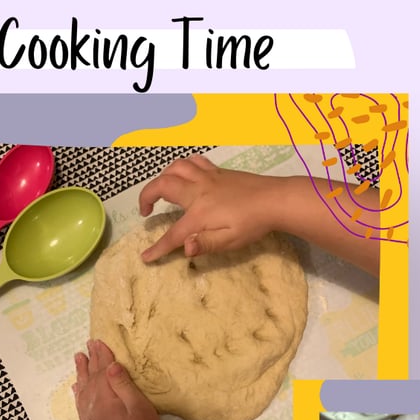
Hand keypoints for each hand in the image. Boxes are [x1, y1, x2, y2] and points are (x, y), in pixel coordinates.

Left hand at [72, 339, 170, 419]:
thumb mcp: (139, 406)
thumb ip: (123, 385)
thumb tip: (110, 365)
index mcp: (104, 401)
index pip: (101, 372)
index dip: (101, 356)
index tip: (98, 341)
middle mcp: (92, 409)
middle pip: (90, 380)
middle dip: (90, 361)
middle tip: (88, 345)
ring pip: (83, 391)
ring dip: (81, 374)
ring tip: (78, 359)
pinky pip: (80, 406)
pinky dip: (78, 393)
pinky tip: (77, 388)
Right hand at [138, 155, 279, 261]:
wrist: (274, 199)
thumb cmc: (252, 223)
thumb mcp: (230, 240)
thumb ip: (205, 244)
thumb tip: (185, 248)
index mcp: (199, 213)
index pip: (173, 234)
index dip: (158, 247)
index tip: (146, 258)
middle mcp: (197, 191)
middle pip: (162, 186)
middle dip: (146, 196)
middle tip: (145, 212)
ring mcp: (207, 177)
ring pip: (175, 167)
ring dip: (162, 177)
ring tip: (161, 191)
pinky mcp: (217, 171)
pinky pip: (193, 161)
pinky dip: (182, 166)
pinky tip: (185, 175)